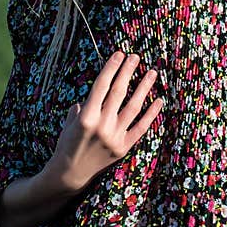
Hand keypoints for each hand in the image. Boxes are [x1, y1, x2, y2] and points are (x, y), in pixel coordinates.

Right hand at [46, 51, 162, 193]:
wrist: (71, 173)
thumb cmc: (67, 143)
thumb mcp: (70, 121)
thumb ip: (83, 106)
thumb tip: (97, 93)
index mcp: (86, 116)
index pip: (102, 86)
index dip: (111, 68)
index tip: (119, 54)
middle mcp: (102, 125)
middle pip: (118, 92)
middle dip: (127, 71)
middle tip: (135, 57)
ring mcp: (115, 137)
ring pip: (133, 107)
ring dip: (143, 88)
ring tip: (152, 73)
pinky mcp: (124, 147)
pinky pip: (141, 128)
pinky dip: (151, 114)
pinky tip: (159, 100)